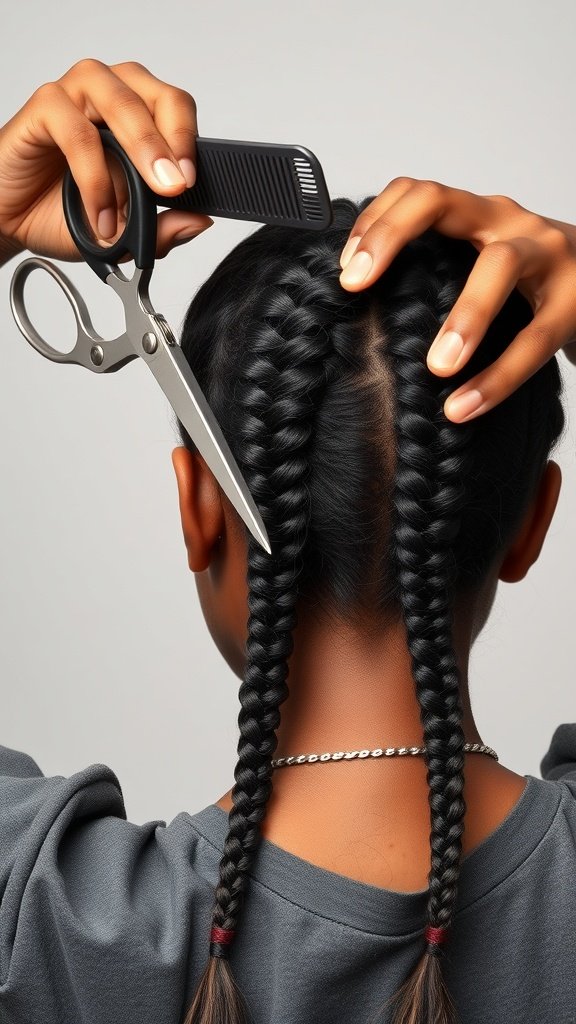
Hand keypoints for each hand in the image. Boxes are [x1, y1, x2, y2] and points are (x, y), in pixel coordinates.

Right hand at [0, 58, 212, 263]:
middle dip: (174, 143)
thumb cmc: (65, 211)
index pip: (178, 109)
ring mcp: (79, 96)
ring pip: (122, 102)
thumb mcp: (124, 234)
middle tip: (176, 186)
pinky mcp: (45, 107)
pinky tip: (99, 212)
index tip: (193, 184)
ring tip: (150, 192)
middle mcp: (113, 97)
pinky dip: (94, 177)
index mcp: (140, 117)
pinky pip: (78, 132)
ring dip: (142, 149)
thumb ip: (161, 230)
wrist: (11, 220)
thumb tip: (199, 222)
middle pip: (158, 97)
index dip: (191, 142)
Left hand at [338, 178, 575, 422]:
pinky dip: (496, 378)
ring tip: (437, 366)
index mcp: (476, 214)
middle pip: (439, 200)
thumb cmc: (532, 282)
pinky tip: (465, 406)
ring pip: (498, 266)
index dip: (374, 221)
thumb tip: (364, 314)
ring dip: (464, 317)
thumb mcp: (482, 264)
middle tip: (356, 285)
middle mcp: (506, 220)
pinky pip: (533, 339)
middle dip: (389, 236)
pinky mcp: (575, 299)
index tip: (345, 269)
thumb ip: (438, 274)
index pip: (416, 192)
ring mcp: (545, 251)